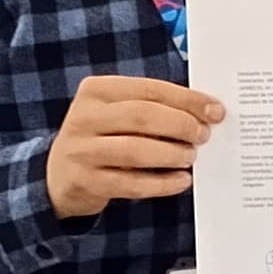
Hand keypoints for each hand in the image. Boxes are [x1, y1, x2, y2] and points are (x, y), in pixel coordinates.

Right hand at [46, 73, 220, 217]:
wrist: (58, 175)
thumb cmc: (101, 138)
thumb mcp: (116, 114)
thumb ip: (152, 108)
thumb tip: (204, 112)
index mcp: (96, 90)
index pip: (149, 89)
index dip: (186, 100)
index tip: (215, 110)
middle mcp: (84, 117)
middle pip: (142, 116)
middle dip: (180, 125)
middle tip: (203, 135)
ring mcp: (82, 151)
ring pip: (135, 150)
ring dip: (171, 154)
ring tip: (191, 157)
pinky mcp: (86, 181)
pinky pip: (130, 184)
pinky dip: (161, 183)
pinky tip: (180, 181)